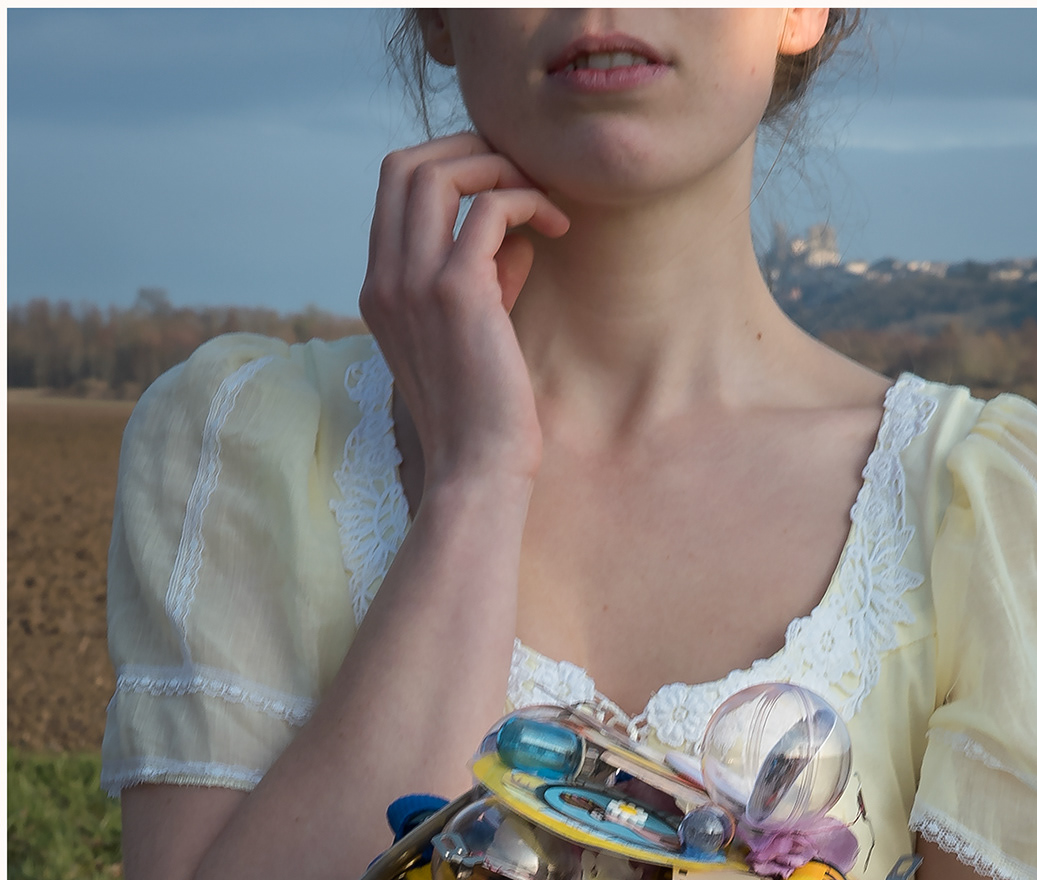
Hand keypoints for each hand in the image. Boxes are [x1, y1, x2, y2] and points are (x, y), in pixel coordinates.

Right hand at [360, 133, 568, 488]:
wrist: (476, 472)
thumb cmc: (483, 415)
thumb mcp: (475, 335)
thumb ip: (486, 279)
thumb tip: (516, 234)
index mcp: (380, 290)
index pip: (392, 188)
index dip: (447, 165)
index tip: (498, 184)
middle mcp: (386, 280)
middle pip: (406, 165)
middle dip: (470, 151)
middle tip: (520, 175)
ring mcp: (414, 284)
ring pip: (440, 173)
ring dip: (498, 168)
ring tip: (541, 196)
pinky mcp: (456, 293)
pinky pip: (490, 209)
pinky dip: (527, 202)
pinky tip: (558, 227)